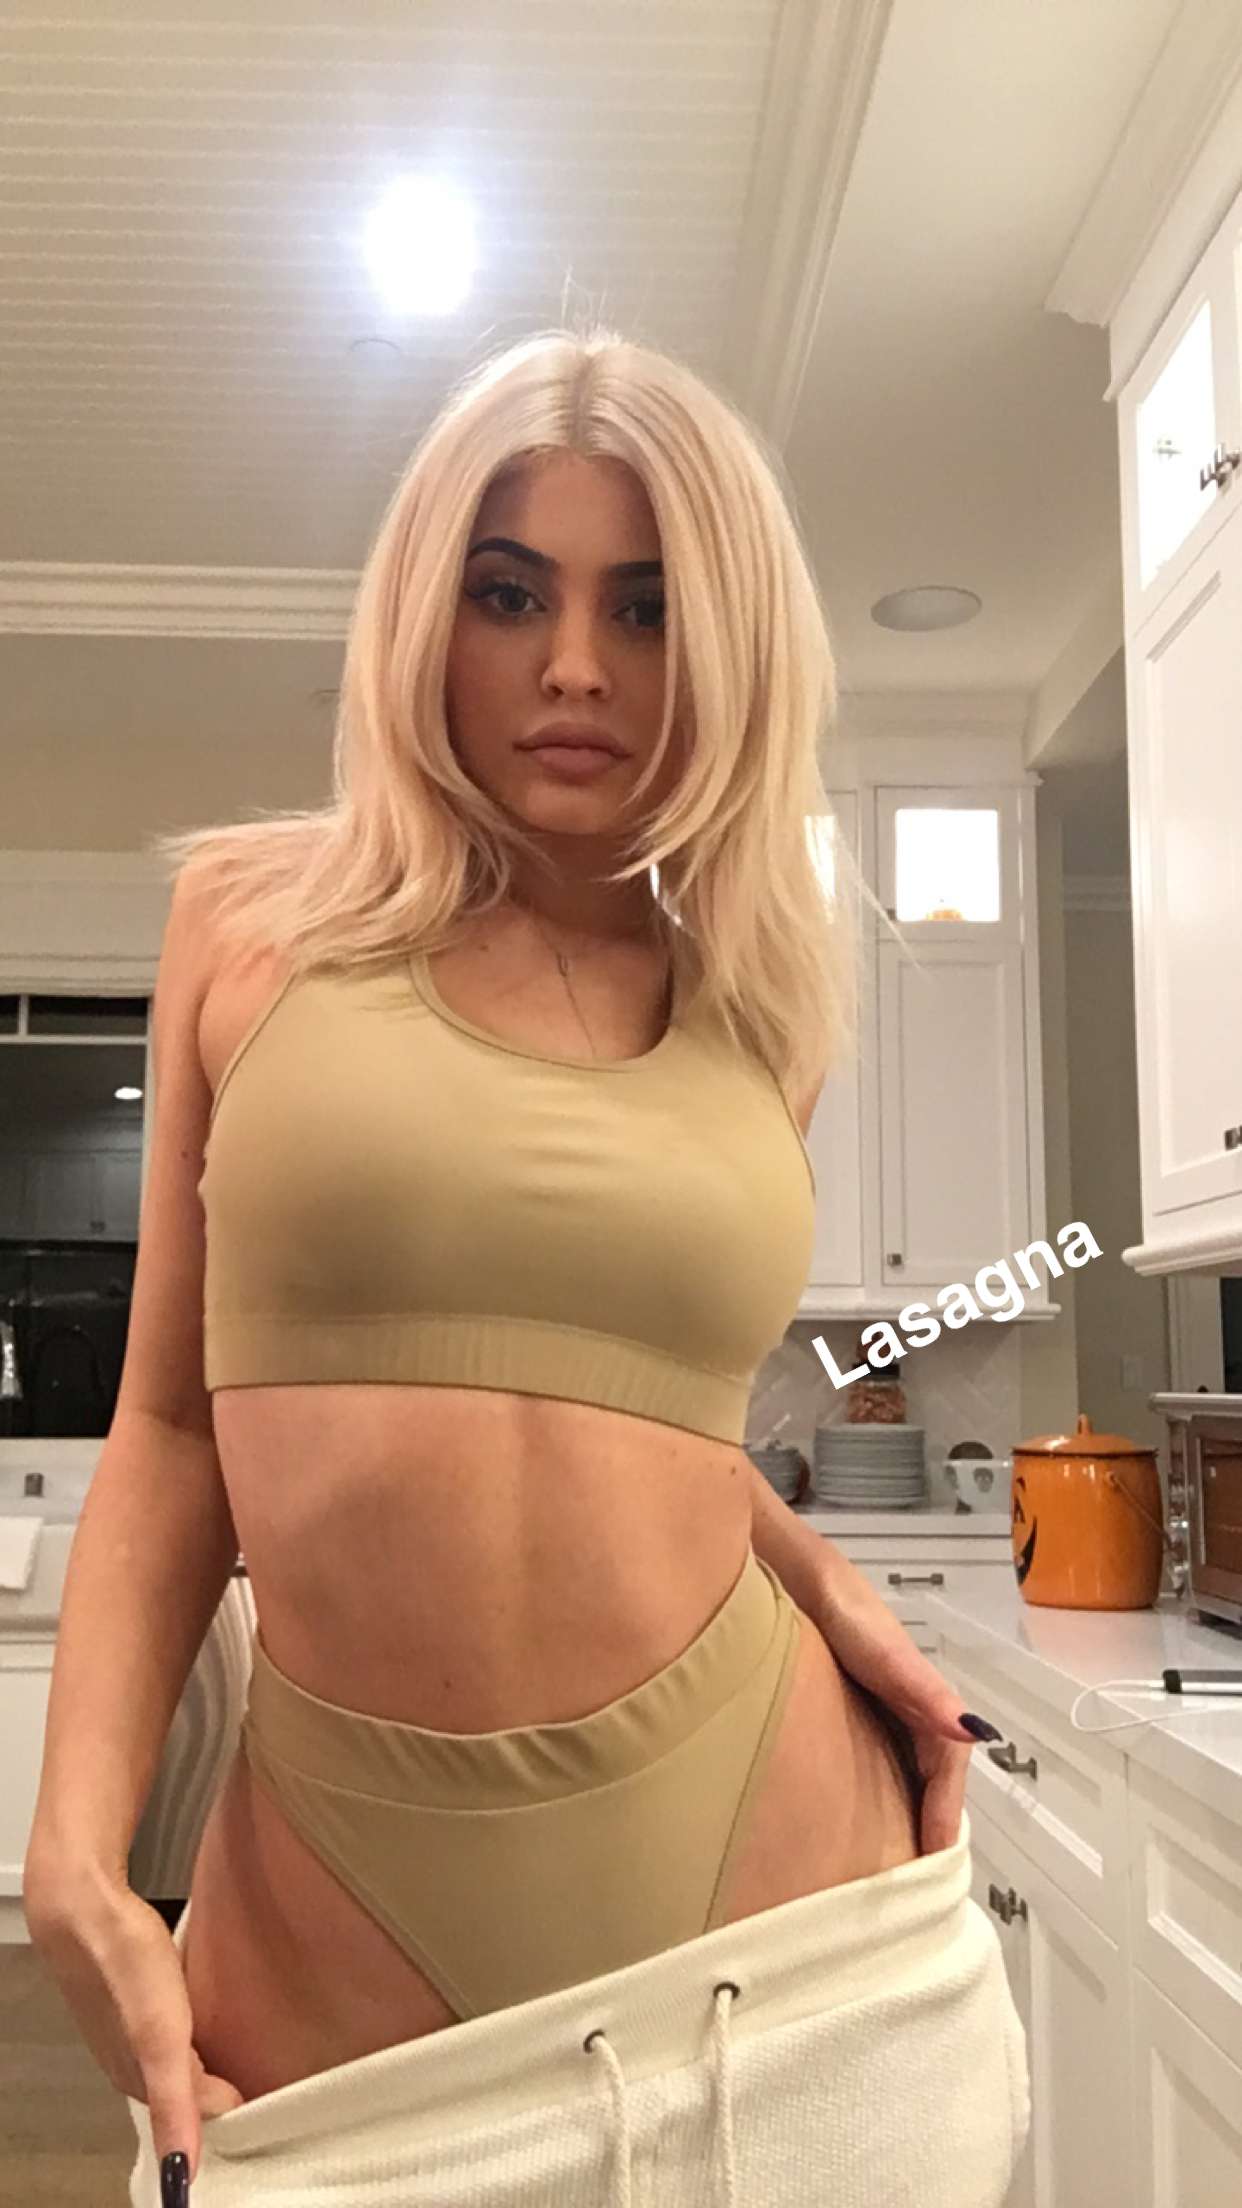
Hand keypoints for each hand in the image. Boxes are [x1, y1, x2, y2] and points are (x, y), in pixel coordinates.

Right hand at [24, 1871, 243, 2186]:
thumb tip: (181, 2173)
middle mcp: (129, 2058)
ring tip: (239, 2044)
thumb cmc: (125, 1970)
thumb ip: (177, 2103)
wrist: (84, 1908)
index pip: (191, 2113)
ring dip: (203, 2056)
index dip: (226, 2108)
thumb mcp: (161, 2040)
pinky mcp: (129, 1990)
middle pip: (181, 2086)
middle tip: (257, 2073)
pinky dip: (189, 2024)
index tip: (261, 2100)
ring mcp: (126, 2023)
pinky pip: (167, 2020)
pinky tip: (202, 2009)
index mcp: (137, 2078)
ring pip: (173, 2053)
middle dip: (215, 2088)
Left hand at [814, 1575, 991, 1855]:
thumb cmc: (835, 1603)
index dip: (942, 1816)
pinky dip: (871, 1796)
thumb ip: (918, 1684)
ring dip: (900, 1814)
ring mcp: (874, 1712)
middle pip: (927, 1778)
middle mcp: (902, 1710)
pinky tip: (847, 1821)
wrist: (784, 1568)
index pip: (945, 1769)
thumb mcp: (878, 1645)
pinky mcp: (842, 1713)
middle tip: (911, 1883)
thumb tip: (972, 1732)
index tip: (933, 1863)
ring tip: (884, 1866)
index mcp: (920, 1698)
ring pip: (899, 1774)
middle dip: (926, 1826)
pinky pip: (867, 1764)